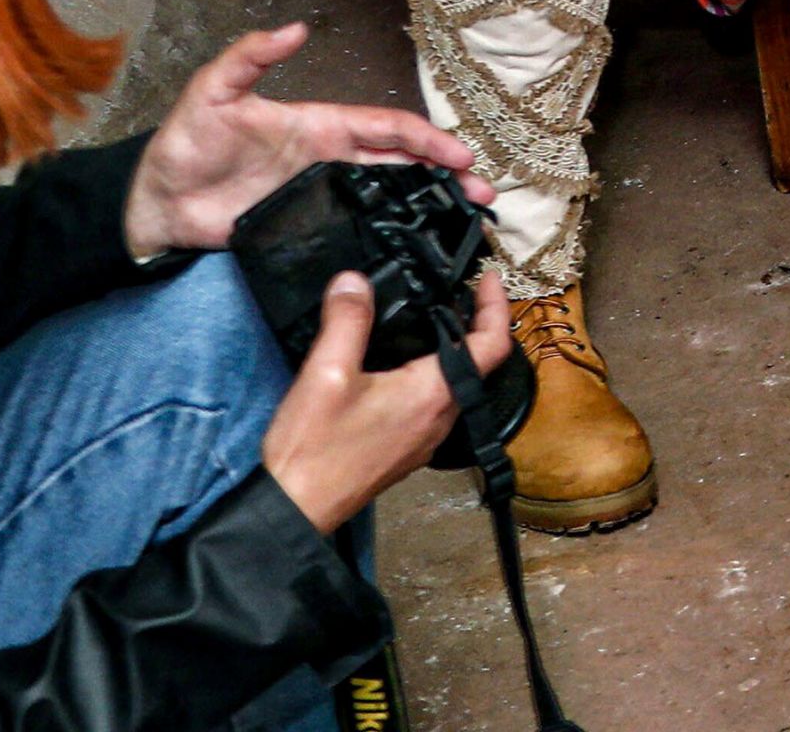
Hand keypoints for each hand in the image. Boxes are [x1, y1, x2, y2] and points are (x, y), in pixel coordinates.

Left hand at [125, 24, 481, 261]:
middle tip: (482, 194)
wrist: (152, 205)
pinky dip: (392, 232)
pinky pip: (357, 228)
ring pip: (388, 195)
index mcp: (320, 124)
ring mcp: (320, 195)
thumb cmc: (181, 146)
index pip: (386, 127)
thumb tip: (294, 28)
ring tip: (465, 218)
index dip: (427, 139)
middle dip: (446, 173)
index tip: (460, 155)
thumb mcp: (211, 92)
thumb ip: (249, 58)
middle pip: (401, 163)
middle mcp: (329, 159)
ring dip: (429, 202)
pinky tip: (413, 246)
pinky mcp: (304, 227)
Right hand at [260, 266, 510, 536]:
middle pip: (477, 363)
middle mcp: (440, 418)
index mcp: (433, 395)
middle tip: (463, 291)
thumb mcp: (325, 374)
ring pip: (455, 384)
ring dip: (453, 350)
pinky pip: (433, 403)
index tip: (488, 277)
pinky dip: (433, 374)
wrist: (294, 512)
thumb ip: (346, 321)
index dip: (496, 305)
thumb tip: (355, 280)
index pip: (491, 344)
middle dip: (475, 323)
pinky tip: (404, 364)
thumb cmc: (312, 451)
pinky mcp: (406, 450)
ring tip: (433, 319)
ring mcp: (425, 438)